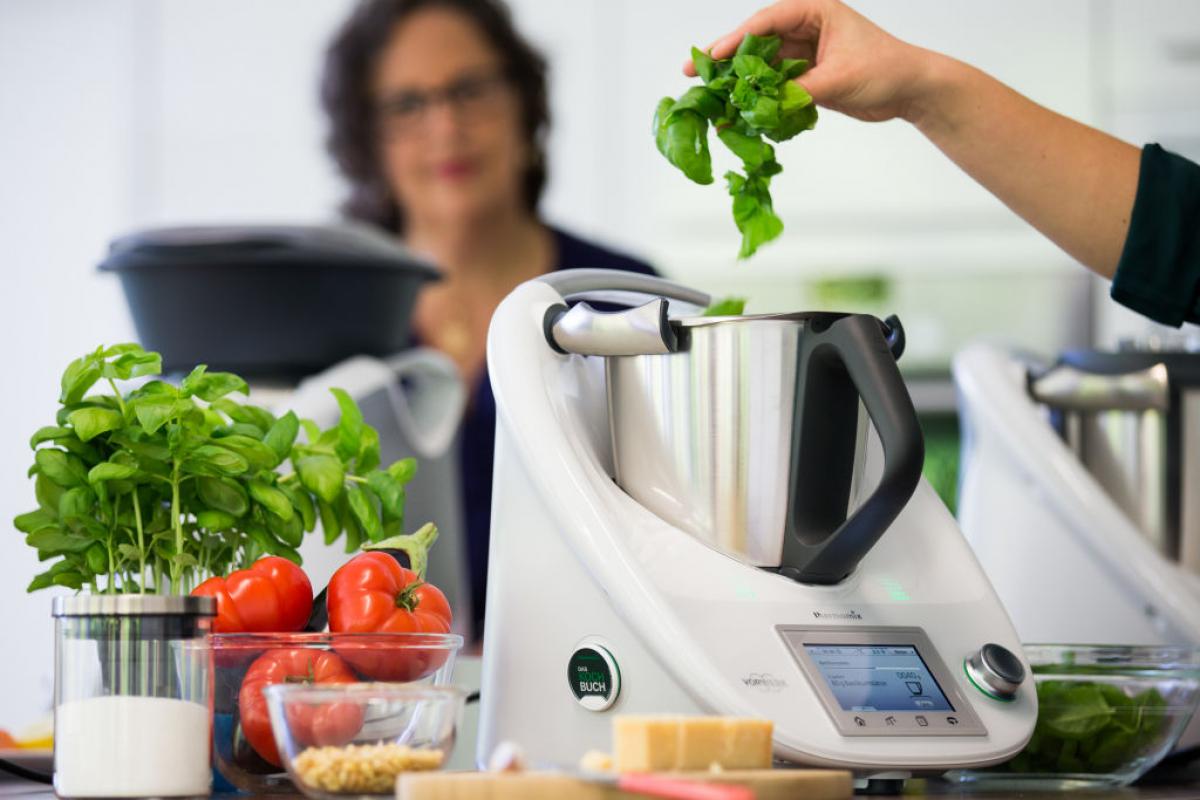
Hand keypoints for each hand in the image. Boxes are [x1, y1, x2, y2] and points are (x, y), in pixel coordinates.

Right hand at [685, 0, 942, 123]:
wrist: (911, 90)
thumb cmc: (886, 69)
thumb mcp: (838, 79)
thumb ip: (799, 92)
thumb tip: (764, 108)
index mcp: (815, 11)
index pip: (766, 22)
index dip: (736, 39)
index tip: (713, 56)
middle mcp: (806, 27)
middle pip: (756, 41)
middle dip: (726, 58)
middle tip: (693, 71)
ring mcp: (805, 51)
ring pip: (762, 64)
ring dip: (739, 81)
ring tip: (710, 94)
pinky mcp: (806, 75)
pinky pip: (774, 84)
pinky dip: (758, 97)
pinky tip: (738, 108)